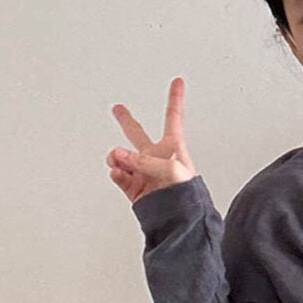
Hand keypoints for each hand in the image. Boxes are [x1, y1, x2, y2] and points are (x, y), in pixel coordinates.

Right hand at [107, 77, 195, 202]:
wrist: (181, 220)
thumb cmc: (185, 194)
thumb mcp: (170, 169)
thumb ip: (143, 160)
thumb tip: (118, 157)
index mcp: (172, 148)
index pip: (173, 117)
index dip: (175, 98)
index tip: (178, 82)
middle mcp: (156, 158)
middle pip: (137, 134)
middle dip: (126, 120)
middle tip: (117, 108)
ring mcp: (144, 172)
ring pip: (121, 157)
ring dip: (117, 156)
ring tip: (118, 160)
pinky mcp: (134, 188)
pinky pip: (119, 175)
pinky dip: (116, 173)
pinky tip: (118, 172)